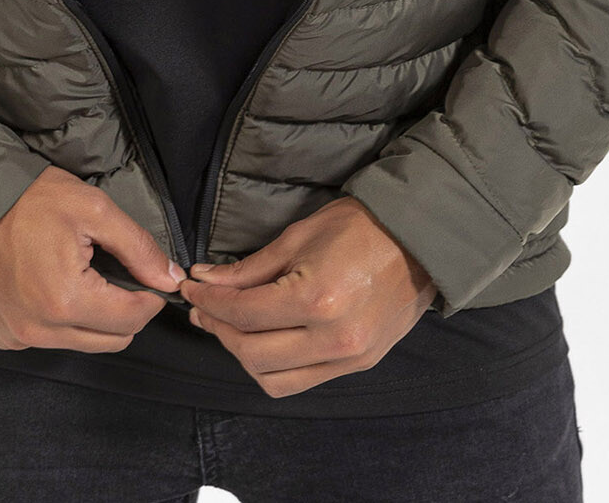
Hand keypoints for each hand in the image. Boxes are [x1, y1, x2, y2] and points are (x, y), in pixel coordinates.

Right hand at [0, 165, 186, 352]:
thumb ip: (138, 247)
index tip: (149, 277)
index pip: (133, 319)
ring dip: (93, 317)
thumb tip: (169, 278)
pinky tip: (50, 286)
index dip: (150, 297)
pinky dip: (59, 320)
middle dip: (125, 310)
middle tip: (116, 274)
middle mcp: (41, 330)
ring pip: (81, 343)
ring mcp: (18, 338)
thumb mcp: (93, 208)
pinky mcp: (2, 336)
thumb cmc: (27, 200)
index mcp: (67, 300)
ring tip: (82, 275)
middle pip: (111, 339)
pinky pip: (48, 340)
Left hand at [179, 195, 436, 396]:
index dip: (208, 303)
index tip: (189, 290)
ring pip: (274, 379)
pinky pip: (302, 382)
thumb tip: (204, 280)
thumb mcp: (297, 237)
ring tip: (229, 327)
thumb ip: (248, 268)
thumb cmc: (358, 227)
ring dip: (243, 355)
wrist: (420, 241)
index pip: (243, 314)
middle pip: (252, 353)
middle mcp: (332, 339)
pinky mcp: (359, 366)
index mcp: (315, 300)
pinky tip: (262, 340)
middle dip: (219, 330)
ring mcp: (348, 359)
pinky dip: (274, 367)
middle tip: (202, 309)